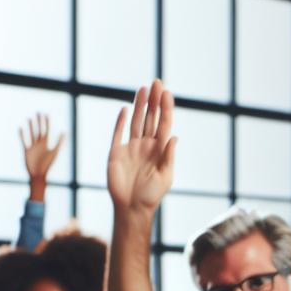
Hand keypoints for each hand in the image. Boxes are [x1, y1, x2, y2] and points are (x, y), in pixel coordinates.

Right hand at [20, 113, 64, 182]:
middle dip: (39, 122)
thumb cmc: (47, 165)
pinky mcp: (27, 150)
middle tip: (38, 113)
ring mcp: (32, 146)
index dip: (46, 123)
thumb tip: (64, 132)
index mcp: (45, 143)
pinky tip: (20, 128)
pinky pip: (24, 141)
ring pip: (31, 134)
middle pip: (38, 130)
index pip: (46, 130)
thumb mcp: (54, 152)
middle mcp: (39, 144)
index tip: (46, 115)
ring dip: (30, 126)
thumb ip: (59, 142)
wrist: (38, 174)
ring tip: (29, 118)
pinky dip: (22, 135)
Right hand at [107, 80, 176, 215]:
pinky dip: (121, 121)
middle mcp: (146, 145)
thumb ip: (169, 156)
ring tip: (144, 88)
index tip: (167, 92)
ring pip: (137, 121)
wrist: (131, 208)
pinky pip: (118, 133)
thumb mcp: (165, 177)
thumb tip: (175, 136)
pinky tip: (126, 109)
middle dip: (154, 100)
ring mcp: (131, 147)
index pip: (164, 123)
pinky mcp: (116, 152)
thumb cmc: (152, 196)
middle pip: (151, 117)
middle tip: (157, 82)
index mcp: (159, 150)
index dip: (165, 108)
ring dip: (140, 105)